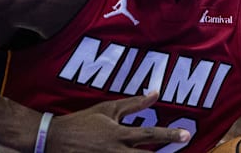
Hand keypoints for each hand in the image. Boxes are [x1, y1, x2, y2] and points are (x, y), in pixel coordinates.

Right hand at [47, 91, 189, 151]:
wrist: (54, 139)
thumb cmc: (82, 122)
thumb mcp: (108, 109)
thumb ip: (133, 103)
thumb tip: (155, 93)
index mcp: (119, 135)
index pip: (150, 135)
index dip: (169, 135)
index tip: (186, 135)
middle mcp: (116, 152)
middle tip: (182, 148)